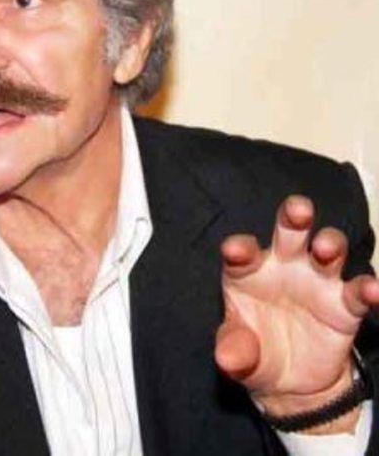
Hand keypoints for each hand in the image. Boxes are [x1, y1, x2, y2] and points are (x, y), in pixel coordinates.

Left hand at [215, 195, 378, 429]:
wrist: (290, 382)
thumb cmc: (254, 351)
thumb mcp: (238, 355)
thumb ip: (234, 349)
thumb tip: (227, 358)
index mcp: (248, 270)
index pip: (242, 251)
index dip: (238, 248)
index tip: (234, 251)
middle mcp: (283, 266)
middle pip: (290, 231)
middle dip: (294, 215)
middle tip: (298, 209)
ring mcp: (317, 281)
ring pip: (328, 250)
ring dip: (330, 244)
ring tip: (326, 249)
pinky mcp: (345, 305)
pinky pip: (358, 292)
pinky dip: (368, 289)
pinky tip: (373, 290)